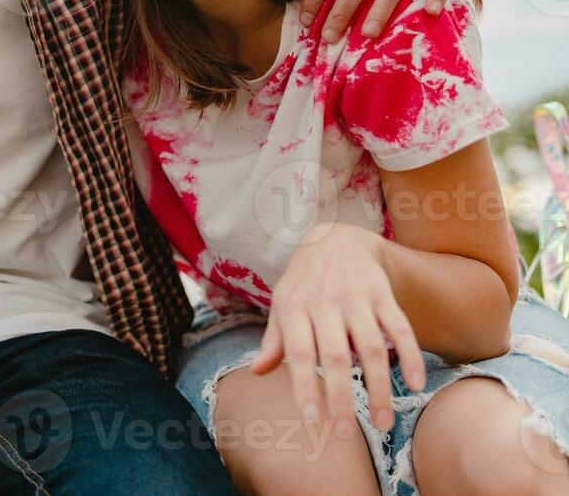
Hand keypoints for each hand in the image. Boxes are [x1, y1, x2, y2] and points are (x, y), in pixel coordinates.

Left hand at [252, 223, 425, 432]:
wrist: (336, 238)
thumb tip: (257, 372)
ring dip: (380, 387)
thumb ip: (274, 340)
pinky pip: (400, 327)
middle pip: (336, 357)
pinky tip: (415, 384)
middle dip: (341, 398)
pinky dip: (411, 355)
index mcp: (294, 308)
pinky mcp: (383, 294)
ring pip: (372, 348)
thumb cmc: (304, 283)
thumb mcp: (282, 304)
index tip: (312, 422)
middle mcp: (325, 303)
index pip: (299, 354)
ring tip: (384, 423)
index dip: (305, 388)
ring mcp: (356, 298)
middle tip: (345, 435)